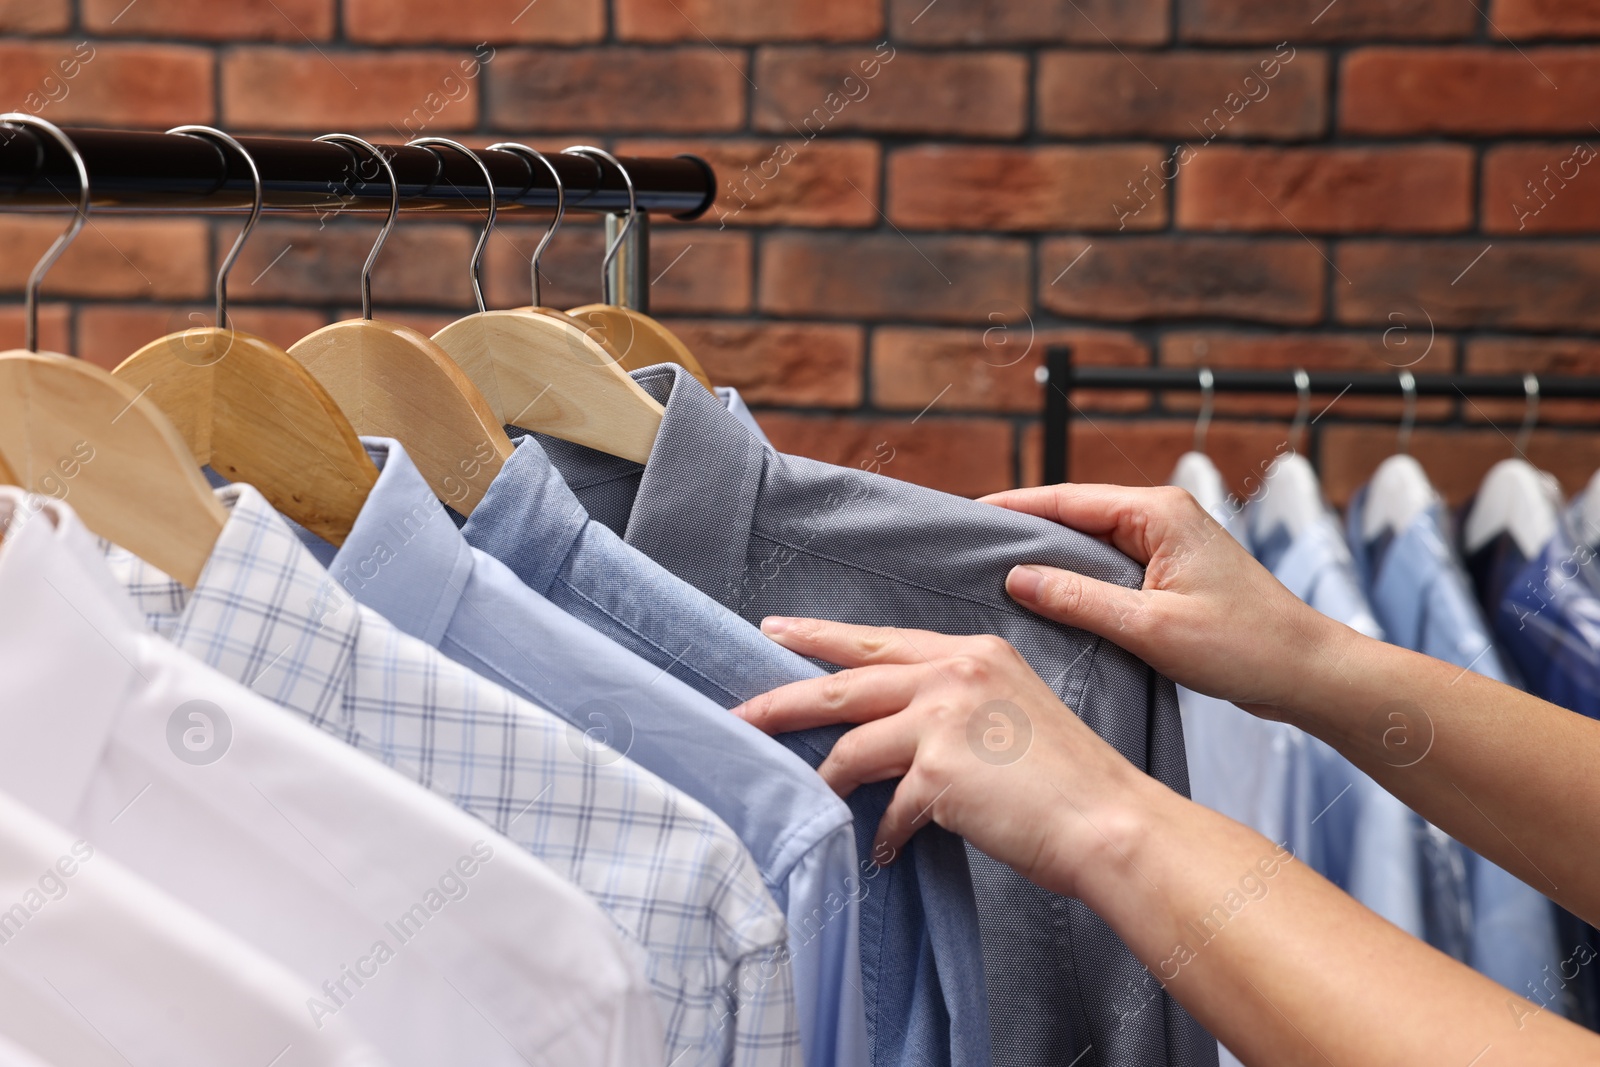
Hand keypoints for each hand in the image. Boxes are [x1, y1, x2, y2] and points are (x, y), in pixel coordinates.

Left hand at [732, 617, 1164, 900]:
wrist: (1111, 821)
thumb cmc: (1069, 780)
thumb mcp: (1012, 712)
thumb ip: (954, 705)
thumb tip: (893, 730)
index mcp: (975, 653)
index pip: (881, 640)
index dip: (824, 636)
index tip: (779, 631)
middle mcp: (956, 673)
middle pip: (845, 680)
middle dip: (784, 697)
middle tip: (740, 710)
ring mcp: (944, 717)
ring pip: (851, 743)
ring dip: (826, 778)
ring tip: (810, 800)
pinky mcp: (938, 770)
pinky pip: (886, 805)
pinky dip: (882, 832)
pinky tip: (882, 851)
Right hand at [980, 484, 1350, 718]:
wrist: (1307, 673)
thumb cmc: (1243, 647)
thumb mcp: (1149, 627)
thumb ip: (1077, 599)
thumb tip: (1016, 577)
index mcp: (1158, 512)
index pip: (1066, 499)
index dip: (1012, 508)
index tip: (964, 519)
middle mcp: (1162, 516)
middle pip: (1075, 516)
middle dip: (1024, 532)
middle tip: (968, 551)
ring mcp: (1169, 544)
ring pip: (1091, 544)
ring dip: (1051, 559)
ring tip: (995, 575)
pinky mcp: (1172, 574)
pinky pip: (1111, 567)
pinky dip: (1078, 580)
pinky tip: (1049, 600)